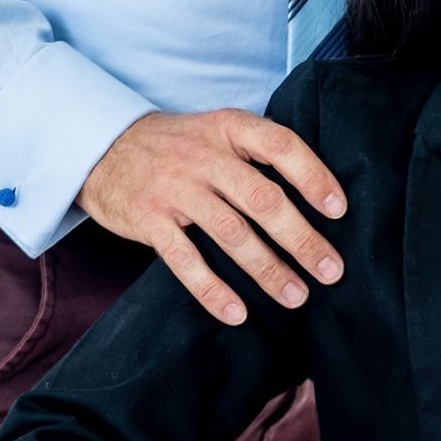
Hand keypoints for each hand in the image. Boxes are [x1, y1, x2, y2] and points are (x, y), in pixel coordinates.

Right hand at [79, 109, 346, 325]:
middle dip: (301, 239)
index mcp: (228, 128)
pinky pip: (184, 260)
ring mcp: (174, 188)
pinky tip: (237, 313)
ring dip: (267, 269)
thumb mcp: (218, 131)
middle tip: (331, 270)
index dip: (313, 176)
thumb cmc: (180, 146)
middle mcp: (204, 155)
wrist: (101, 147)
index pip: (280, 145)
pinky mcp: (148, 220)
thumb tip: (320, 195)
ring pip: (230, 233)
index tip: (339, 210)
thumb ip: (259, 154)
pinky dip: (212, 289)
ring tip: (296, 296)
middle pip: (261, 199)